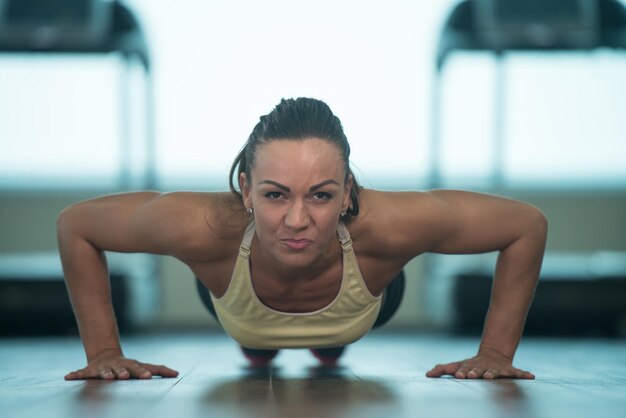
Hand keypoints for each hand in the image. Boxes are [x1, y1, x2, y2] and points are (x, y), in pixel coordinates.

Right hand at [64, 348, 178, 379]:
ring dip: (104, 374)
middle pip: (121, 370)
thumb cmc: (128, 366)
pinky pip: (81, 373)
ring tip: (105, 378)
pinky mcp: (90, 371)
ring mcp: (103, 369)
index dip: (143, 373)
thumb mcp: (143, 366)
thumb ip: (159, 369)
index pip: (138, 370)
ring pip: (103, 372)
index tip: (148, 378)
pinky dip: (74, 374)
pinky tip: (67, 377)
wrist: (106, 356)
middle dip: (123, 373)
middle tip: (124, 377)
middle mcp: (117, 367)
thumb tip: (177, 373)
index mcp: (130, 366)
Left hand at [425, 347, 534, 379]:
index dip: (462, 371)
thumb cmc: (471, 365)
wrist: (493, 355)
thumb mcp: (456, 365)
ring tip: (492, 376)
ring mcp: (496, 369)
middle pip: (479, 370)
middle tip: (472, 375)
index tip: (458, 374)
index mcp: (471, 367)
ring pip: (496, 371)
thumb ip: (442, 369)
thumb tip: (427, 374)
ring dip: (494, 374)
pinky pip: (518, 372)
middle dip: (475, 372)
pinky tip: (531, 376)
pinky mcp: (509, 370)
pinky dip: (524, 374)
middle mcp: (483, 367)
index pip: (465, 369)